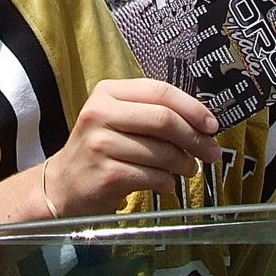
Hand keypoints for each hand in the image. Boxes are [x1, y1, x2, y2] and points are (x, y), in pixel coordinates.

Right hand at [42, 78, 221, 216]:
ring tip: (186, 169)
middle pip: (163, 120)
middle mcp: (100, 113)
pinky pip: (154, 176)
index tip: (212, 125)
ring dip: (184, 165)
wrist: (64, 184)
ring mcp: (100, 144)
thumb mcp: (118, 120)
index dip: (192, 108)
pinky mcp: (106, 174)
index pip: (159, 91)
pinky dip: (167, 183)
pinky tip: (164, 184)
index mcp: (107, 93)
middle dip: (195, 138)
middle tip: (211, 152)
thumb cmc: (100, 150)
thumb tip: (202, 123)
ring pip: (162, 152)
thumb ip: (152, 113)